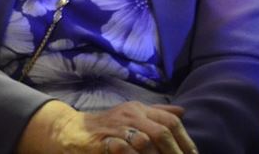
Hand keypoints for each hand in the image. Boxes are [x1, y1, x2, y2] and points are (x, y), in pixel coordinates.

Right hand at [17, 100, 196, 153]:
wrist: (73, 130)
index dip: (185, 140)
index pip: (170, 120)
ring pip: (145, 141)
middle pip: (161, 131)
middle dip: (176, 152)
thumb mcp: (133, 115)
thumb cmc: (107, 126)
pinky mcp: (103, 141)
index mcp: (139, 109)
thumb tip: (182, 111)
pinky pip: (123, 149)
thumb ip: (157, 113)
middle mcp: (129, 115)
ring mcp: (116, 128)